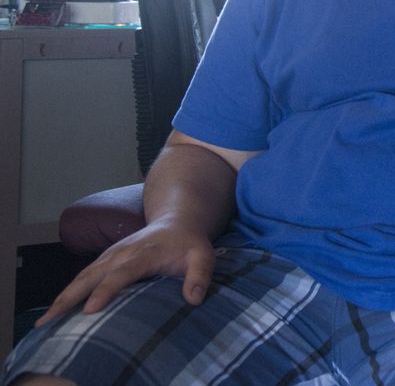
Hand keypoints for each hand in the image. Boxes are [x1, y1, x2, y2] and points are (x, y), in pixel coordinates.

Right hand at [36, 219, 214, 326]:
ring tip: (45, 320)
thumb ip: (200, 275)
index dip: (105, 291)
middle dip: (69, 297)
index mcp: (144, 253)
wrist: (177, 220)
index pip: (121, 274)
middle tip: (49, 320)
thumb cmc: (190, 243)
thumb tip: (194, 299)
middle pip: (92, 275)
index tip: (89, 310)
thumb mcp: (203, 256)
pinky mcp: (107, 259)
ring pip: (83, 276)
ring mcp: (111, 255)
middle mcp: (122, 253)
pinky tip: (58, 309)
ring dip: (62, 297)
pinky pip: (84, 276)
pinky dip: (68, 292)